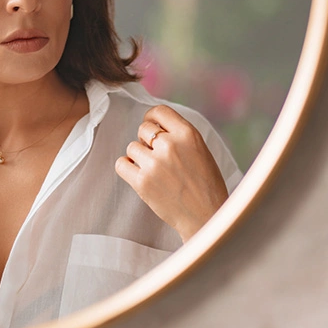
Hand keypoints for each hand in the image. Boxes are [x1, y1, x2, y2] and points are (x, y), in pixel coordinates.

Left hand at [115, 104, 227, 241]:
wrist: (206, 216)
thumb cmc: (206, 184)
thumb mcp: (200, 150)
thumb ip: (179, 135)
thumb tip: (153, 124)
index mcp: (188, 134)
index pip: (159, 111)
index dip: (152, 118)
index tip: (152, 127)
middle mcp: (170, 145)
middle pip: (143, 129)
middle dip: (146, 140)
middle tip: (156, 156)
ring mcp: (155, 164)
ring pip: (131, 147)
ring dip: (138, 157)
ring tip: (153, 170)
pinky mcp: (142, 182)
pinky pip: (121, 164)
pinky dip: (127, 168)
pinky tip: (138, 174)